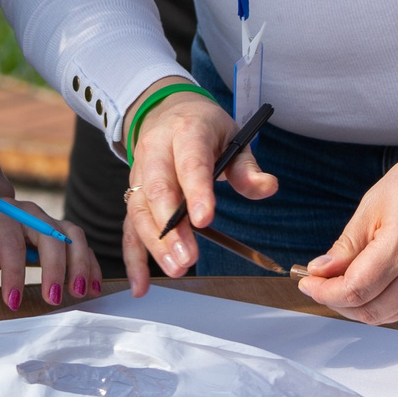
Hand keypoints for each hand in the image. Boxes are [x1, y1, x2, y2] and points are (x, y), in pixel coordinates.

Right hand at [119, 80, 277, 293]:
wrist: (167, 112)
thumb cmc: (205, 130)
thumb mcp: (233, 137)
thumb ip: (248, 168)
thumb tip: (268, 188)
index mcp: (185, 132)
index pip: (190, 163)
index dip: (196, 191)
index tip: (204, 220)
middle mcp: (155, 151)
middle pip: (157, 190)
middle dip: (170, 227)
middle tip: (188, 258)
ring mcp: (139, 174)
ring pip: (140, 210)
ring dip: (154, 244)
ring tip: (176, 269)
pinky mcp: (133, 195)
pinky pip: (129, 226)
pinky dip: (134, 257)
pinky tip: (141, 285)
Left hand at [297, 143, 397, 324]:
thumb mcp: (373, 205)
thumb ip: (347, 245)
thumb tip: (320, 271)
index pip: (355, 290)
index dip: (324, 292)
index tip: (308, 282)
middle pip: (369, 311)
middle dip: (336, 303)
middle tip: (319, 284)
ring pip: (385, 315)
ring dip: (357, 306)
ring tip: (340, 284)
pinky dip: (379, 303)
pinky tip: (366, 285)